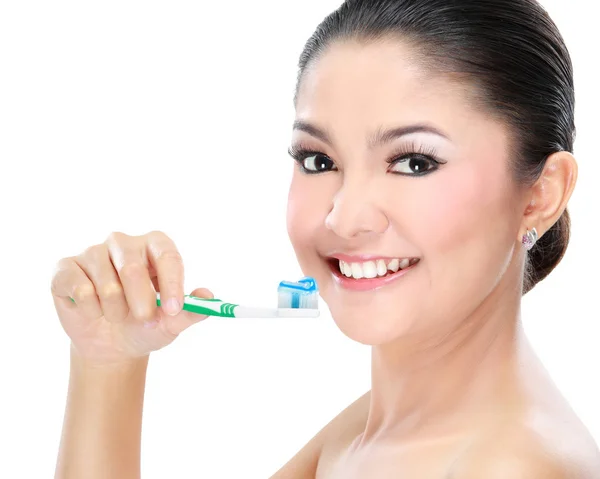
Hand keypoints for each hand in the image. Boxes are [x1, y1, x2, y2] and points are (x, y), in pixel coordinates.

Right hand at [51, 230, 211, 363]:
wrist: (110, 345)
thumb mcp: (170, 323)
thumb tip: (208, 296)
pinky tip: (92, 310)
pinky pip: (79, 289)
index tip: (173, 310)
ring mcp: (92, 252)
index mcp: (154, 247)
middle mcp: (123, 243)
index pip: (166, 255)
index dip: (172, 283)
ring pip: (105, 284)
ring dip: (114, 311)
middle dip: (141, 303)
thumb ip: (190, 311)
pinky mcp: (66, 268)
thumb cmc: (145, 326)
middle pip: (132, 267)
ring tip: (116, 316)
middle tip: (143, 320)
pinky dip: (90, 310)